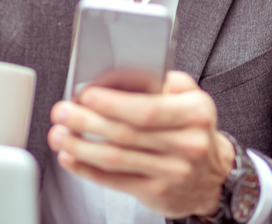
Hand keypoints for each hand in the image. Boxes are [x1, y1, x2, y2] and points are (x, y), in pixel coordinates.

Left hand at [47, 71, 233, 218]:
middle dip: (86, 121)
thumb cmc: (192, 127)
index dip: (112, 103)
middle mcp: (187, 145)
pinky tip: (70, 158)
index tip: (85, 95)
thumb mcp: (186, 95)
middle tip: (62, 112)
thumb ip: (155, 80)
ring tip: (59, 134)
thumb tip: (109, 77)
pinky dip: (87, 169)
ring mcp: (172, 172)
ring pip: (116, 158)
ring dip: (80, 146)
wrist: (212, 174)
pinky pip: (114, 180)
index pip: (147, 109)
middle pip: (126, 134)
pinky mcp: (156, 193)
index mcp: (194, 113)